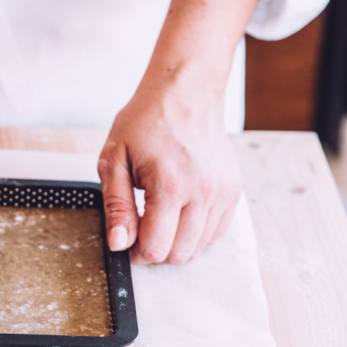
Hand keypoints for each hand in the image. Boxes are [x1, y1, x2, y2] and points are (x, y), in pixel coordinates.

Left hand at [98, 0, 256, 263]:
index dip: (135, 252)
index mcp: (170, 185)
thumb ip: (116, 205)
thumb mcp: (113, 159)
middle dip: (155, 249)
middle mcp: (203, 193)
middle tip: (139, 227)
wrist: (184, 92)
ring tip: (158, 213)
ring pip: (199, 247)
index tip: (126, 240)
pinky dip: (195, 231)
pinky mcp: (233, 190)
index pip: (156, 248)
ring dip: (176, 241)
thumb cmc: (145, 120)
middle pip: (179, 254)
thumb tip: (119, 243)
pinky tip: (178, 210)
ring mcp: (222, 193)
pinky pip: (216, 231)